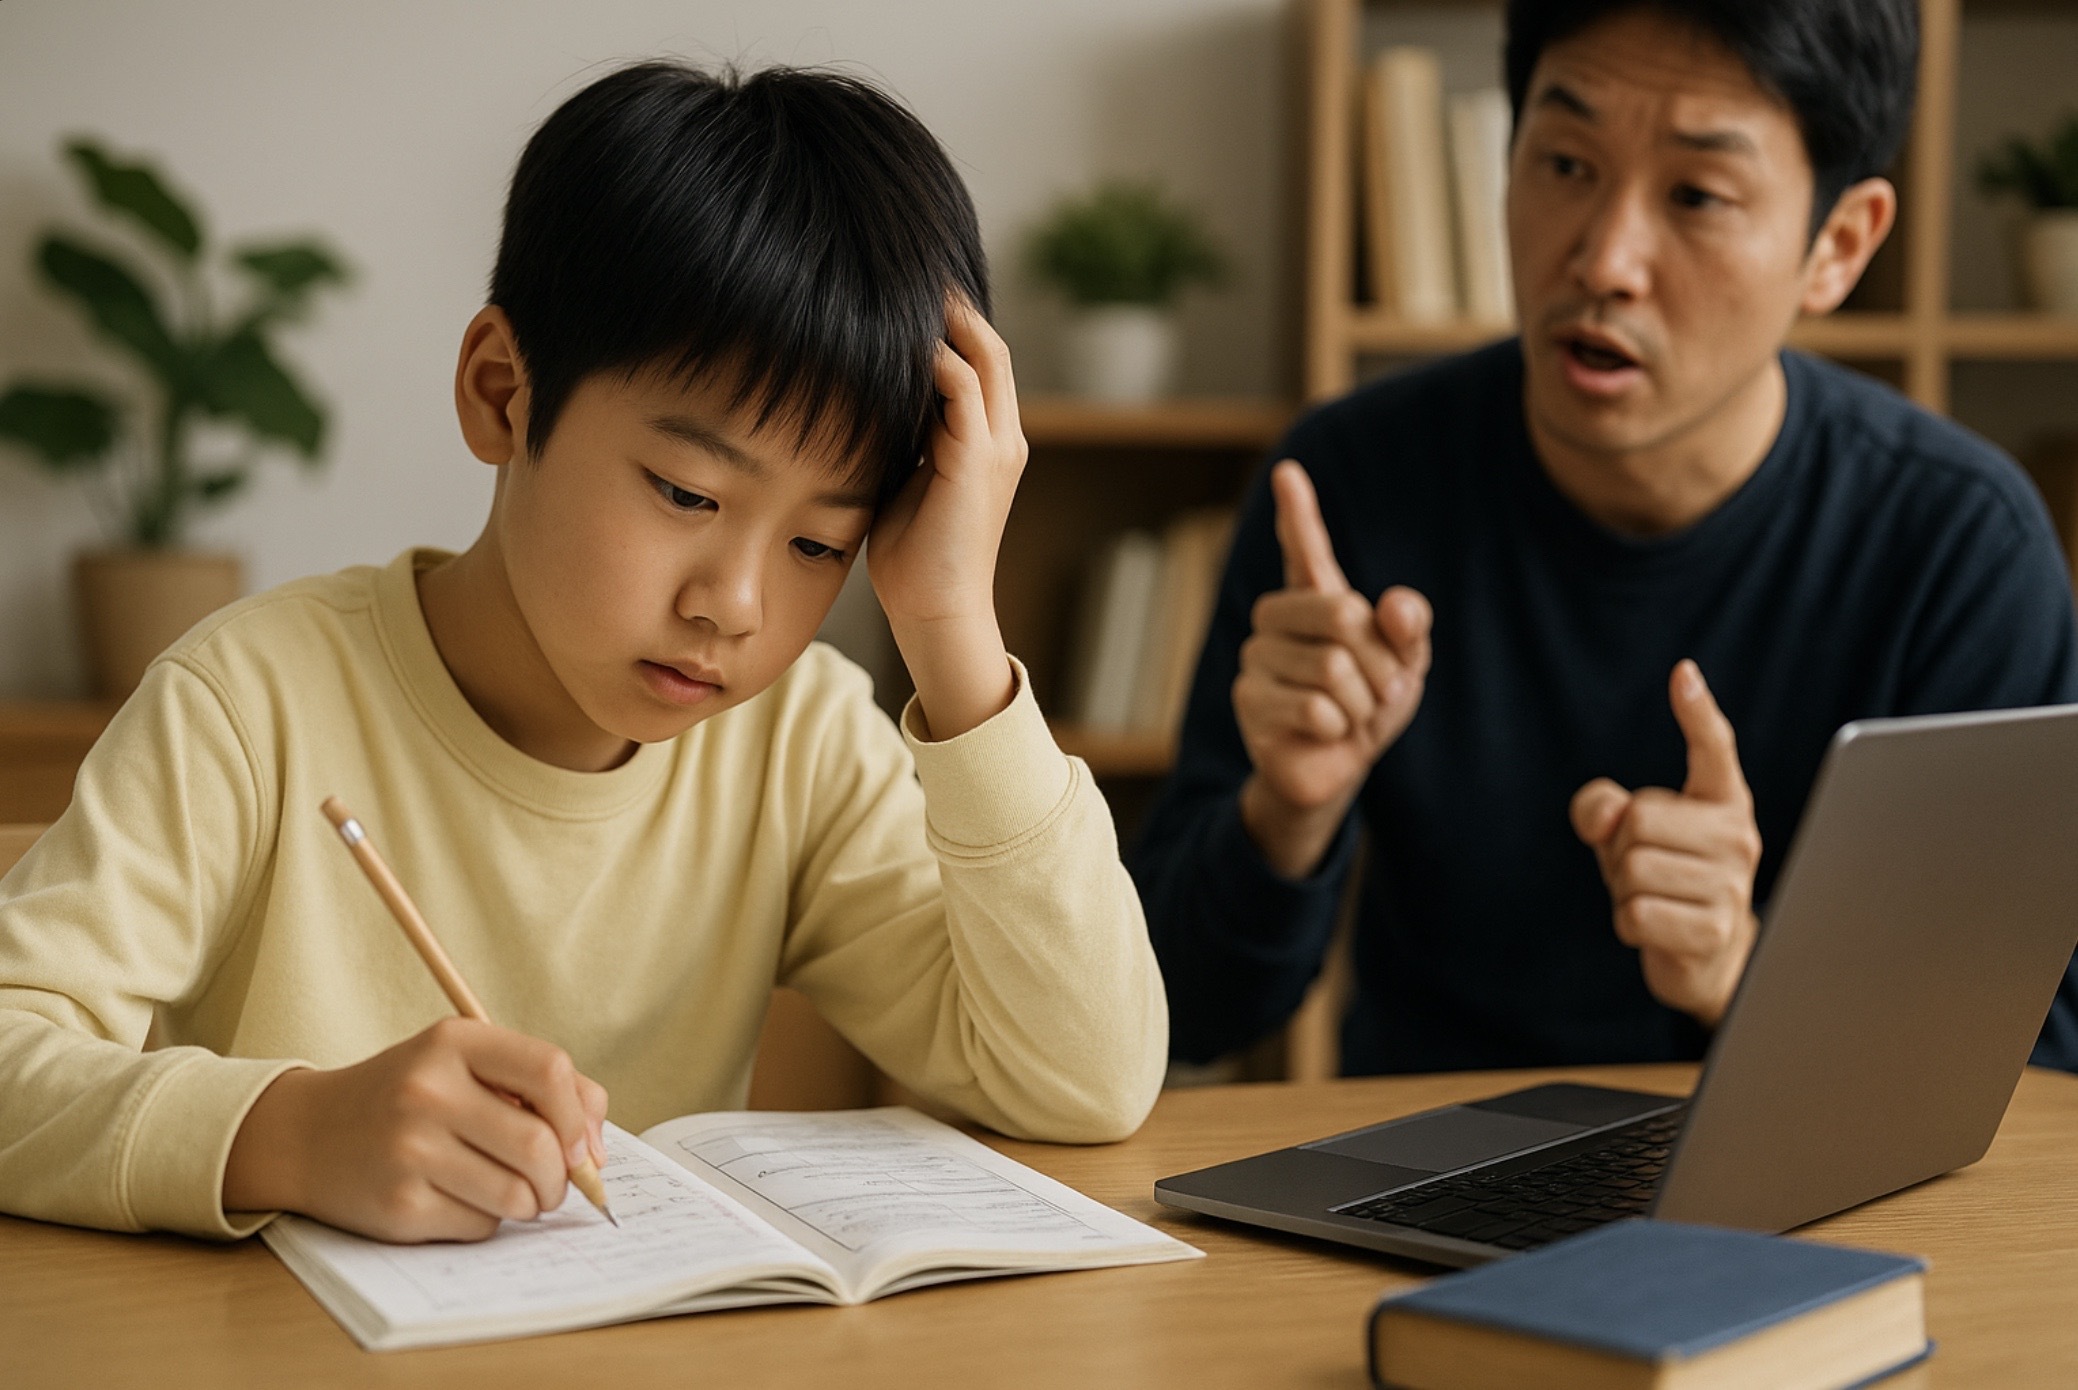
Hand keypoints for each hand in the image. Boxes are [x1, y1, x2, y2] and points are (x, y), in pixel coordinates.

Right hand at [223, 1018, 608, 1242]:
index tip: (582, 1144)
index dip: (580, 1115)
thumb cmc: (407, 1097)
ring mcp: (409, 1150)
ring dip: (531, 1203)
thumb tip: (595, 1152)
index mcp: (453, 1043)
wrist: (306, 1134)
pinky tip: (461, 1199)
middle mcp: (427, 1091)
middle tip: (554, 1184)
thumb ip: (540, 1087)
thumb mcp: (464, 1064)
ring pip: (516, 1195)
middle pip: (540, 1145)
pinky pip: (480, 1225)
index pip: (550, 1070)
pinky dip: (487, 1221)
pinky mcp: (398, 1205)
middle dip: (562, 1176)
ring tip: (513, 1192)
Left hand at [868, 297, 1025, 740]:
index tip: (902, 296)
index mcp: (989, 443)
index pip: (980, 361)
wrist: (936, 614)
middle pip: (989, 344)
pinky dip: (933, 357)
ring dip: (945, 319)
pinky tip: (897, 341)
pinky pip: (962, 388)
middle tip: (905, 273)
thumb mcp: (905, 482)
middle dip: (951, 305)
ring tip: (901, 289)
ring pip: (984, 354)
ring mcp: (997, 447)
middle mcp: (1004, 437)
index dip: (949, 324)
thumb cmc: (913, 560)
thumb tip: (859, 404)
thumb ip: (901, 441)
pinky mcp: (978, 461)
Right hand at [1236, 459, 1431, 877]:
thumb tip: (1395, 605)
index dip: (1300, 512)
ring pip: (1331, 666)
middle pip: (1341, 613)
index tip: (1291, 473)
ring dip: (1360, 701)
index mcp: (1317, 599)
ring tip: (1350, 713)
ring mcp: (1258, 657)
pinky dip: (1339, 727)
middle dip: (1378, 661)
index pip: (1305, 548)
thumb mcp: (1405, 665)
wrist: (1338, 768)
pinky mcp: (1250, 700)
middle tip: (1379, 689)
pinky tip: (1326, 733)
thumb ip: (1409, 629)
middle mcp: (1279, 618)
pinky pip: (1316, 706)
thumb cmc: (1369, 705)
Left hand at [1570, 660, 1761, 1026]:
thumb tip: (1605, 815)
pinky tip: (1655, 925)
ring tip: (1654, 896)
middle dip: (1621, 846)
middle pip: (1638, 819)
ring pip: (1632, 868)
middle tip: (1646, 866)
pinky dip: (1628, 922)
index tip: (1681, 674)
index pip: (1713, 750)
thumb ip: (1601, 809)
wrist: (1707, 958)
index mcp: (1723, 801)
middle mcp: (1737, 836)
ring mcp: (1730, 885)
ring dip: (1623, 888)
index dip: (1696, 713)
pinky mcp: (1711, 930)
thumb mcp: (1627, 836)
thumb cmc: (1666, 879)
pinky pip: (1634, 913)